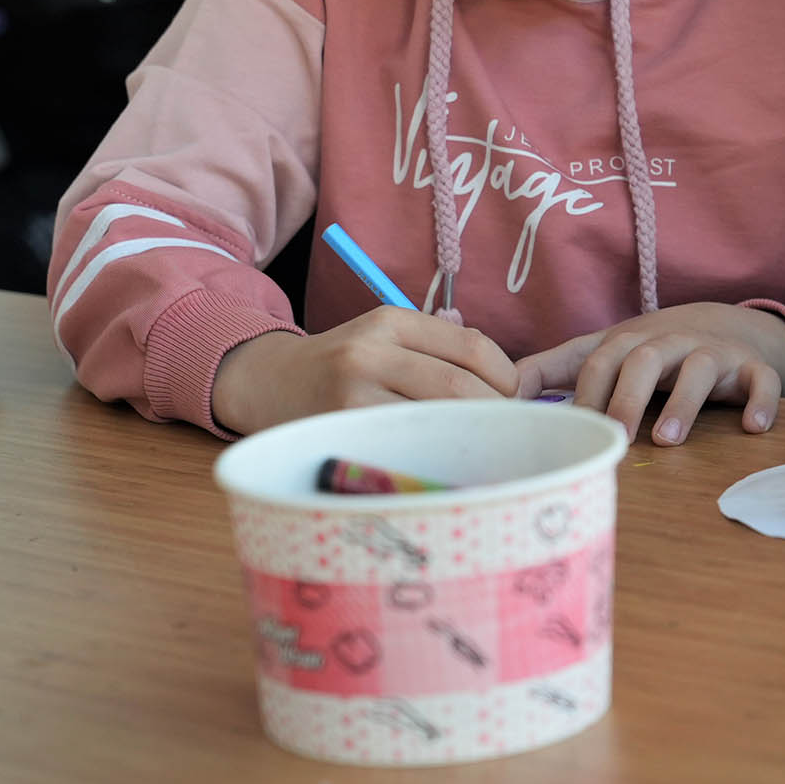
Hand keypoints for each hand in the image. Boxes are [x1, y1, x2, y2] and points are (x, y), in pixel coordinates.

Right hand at [210, 307, 517, 433]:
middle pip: (458, 385)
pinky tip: (446, 462)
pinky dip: (434, 455)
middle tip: (511, 432)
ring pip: (435, 417)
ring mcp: (351, 394)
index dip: (506, 377)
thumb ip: (437, 348)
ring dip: (471, 437)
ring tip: (485, 448)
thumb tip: (511, 382)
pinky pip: (405, 445)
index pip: (471, 347)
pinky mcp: (341, 431)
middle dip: (495, 412)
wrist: (266, 382)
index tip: (518, 399)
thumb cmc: (340, 365)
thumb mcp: (382, 337)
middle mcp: (369, 352)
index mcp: (389, 321)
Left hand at [514, 302, 784, 445]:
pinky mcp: (750, 368)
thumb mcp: (603, 354)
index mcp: (628, 343)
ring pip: (698, 368)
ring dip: (684, 403)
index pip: (599, 359)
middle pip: (643, 358)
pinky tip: (751, 428)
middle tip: (616, 435)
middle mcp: (668, 344)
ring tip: (668, 440)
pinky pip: (759, 381)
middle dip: (628, 396)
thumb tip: (496, 392)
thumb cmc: (652, 353)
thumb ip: (551, 371)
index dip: (585, 392)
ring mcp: (711, 354)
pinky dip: (758, 401)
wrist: (726, 328)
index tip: (572, 429)